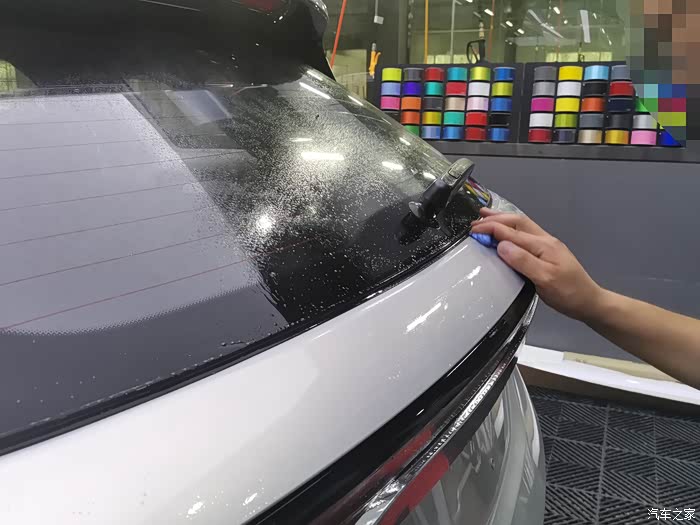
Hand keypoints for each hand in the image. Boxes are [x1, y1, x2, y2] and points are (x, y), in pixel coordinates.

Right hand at [471, 208, 603, 321]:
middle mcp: (544, 241)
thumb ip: (523, 261)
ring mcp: (547, 246)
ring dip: (503, 220)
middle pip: (517, 222)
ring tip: (487, 217)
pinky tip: (506, 233)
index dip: (491, 229)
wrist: (589, 301)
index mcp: (543, 245)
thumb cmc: (569, 293)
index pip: (512, 231)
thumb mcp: (545, 279)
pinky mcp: (547, 253)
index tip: (473, 231)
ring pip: (522, 226)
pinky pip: (525, 235)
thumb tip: (501, 246)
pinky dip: (510, 230)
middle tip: (476, 220)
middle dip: (496, 218)